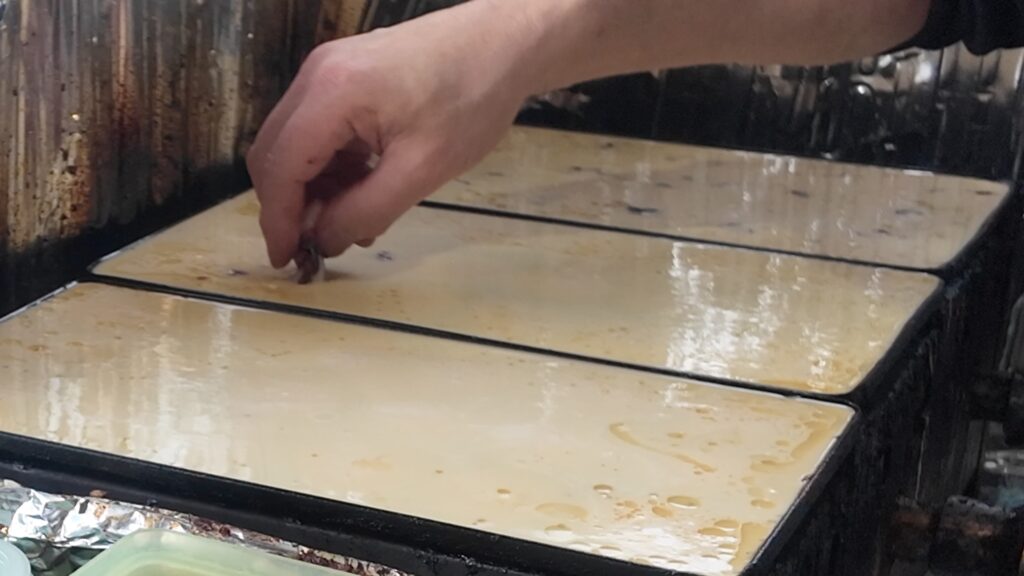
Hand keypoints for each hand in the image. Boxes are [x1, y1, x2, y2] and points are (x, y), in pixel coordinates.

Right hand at [246, 2, 531, 267]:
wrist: (503, 43)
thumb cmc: (471, 100)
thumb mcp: (422, 169)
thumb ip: (366, 211)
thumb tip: (324, 241)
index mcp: (331, 92)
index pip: (280, 166)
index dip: (277, 219)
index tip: (285, 261)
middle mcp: (316, 75)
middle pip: (276, 152)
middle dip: (290, 206)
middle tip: (315, 249)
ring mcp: (328, 70)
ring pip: (298, 144)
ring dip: (315, 189)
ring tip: (351, 225)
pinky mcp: (346, 75)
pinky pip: (322, 130)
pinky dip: (332, 167)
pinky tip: (363, 193)